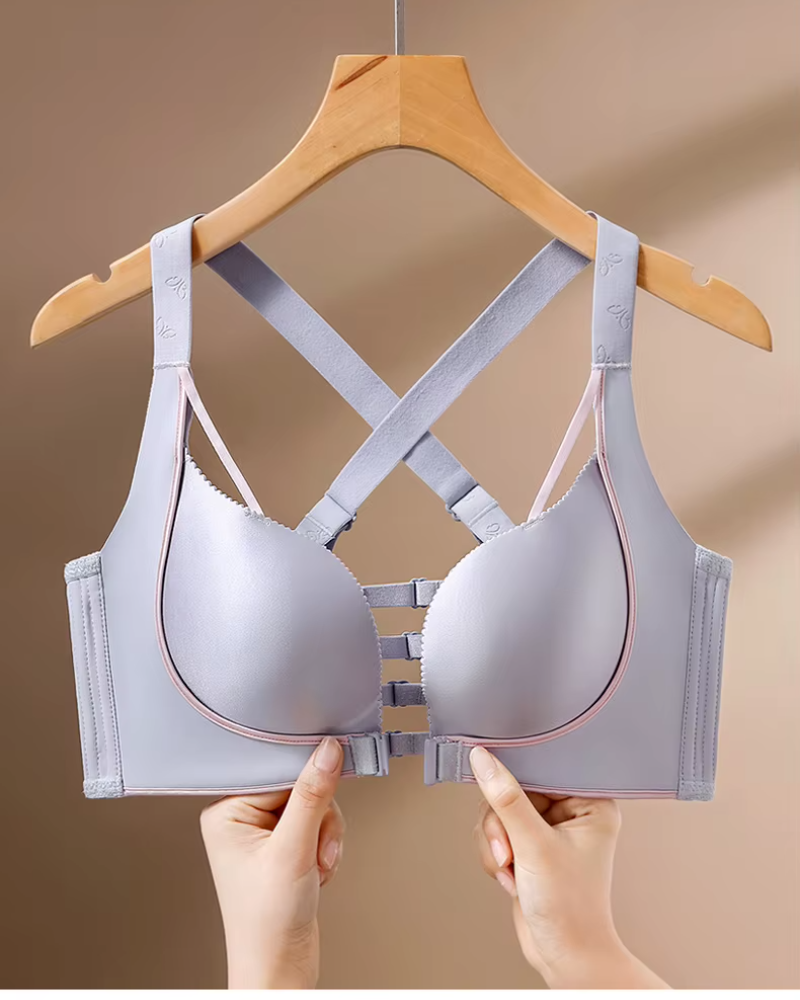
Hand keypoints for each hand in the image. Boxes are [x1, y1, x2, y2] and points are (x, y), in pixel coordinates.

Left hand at [201, 737, 344, 988]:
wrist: (279, 968)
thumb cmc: (265, 921)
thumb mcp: (292, 850)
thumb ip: (312, 795)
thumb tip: (327, 752)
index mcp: (225, 810)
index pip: (276, 768)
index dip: (306, 776)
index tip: (331, 770)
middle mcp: (241, 818)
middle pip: (300, 786)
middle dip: (319, 818)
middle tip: (316, 845)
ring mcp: (264, 833)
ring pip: (316, 806)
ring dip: (326, 836)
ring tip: (315, 865)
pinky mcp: (285, 846)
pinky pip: (320, 825)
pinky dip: (327, 847)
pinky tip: (317, 871)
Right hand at [470, 746, 668, 988]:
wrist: (564, 957)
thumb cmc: (571, 909)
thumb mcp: (535, 847)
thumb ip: (506, 800)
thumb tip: (484, 760)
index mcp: (589, 802)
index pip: (544, 766)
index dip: (516, 769)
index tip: (489, 766)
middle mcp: (570, 813)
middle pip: (514, 790)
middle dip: (502, 824)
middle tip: (508, 848)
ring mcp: (548, 831)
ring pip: (500, 813)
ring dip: (497, 843)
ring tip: (511, 869)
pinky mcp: (529, 848)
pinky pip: (497, 833)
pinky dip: (495, 856)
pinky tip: (511, 877)